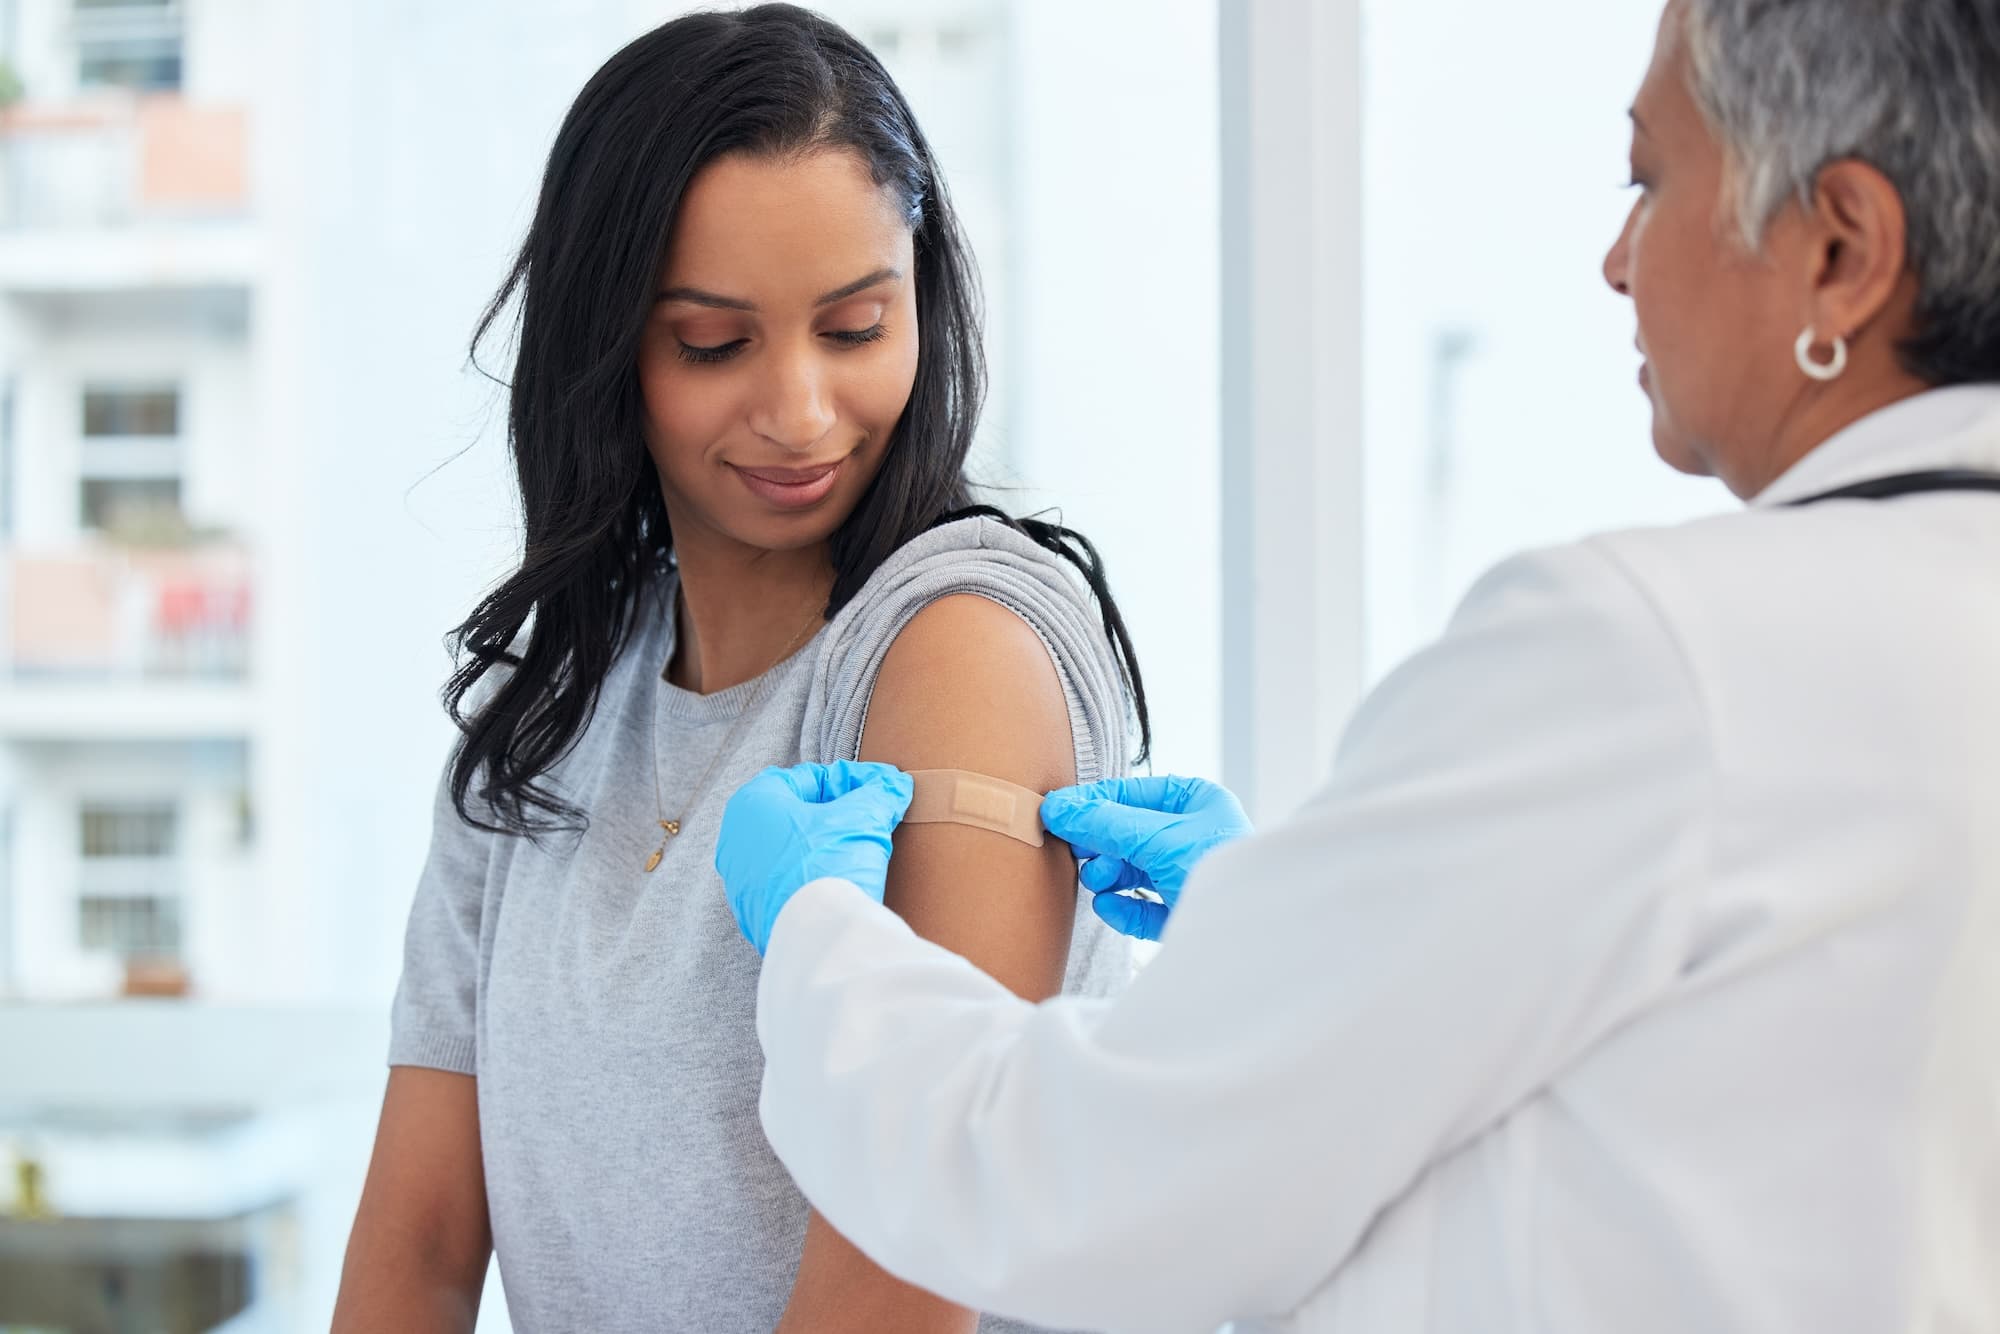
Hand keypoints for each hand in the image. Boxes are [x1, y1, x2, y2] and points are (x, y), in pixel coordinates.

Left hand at [715, 761, 914, 954]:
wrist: (818, 939)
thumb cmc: (829, 866)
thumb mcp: (863, 819)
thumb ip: (880, 795)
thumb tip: (895, 786)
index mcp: (753, 802)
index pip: (810, 778)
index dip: (852, 782)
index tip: (880, 791)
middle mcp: (737, 838)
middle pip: (798, 814)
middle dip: (837, 815)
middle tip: (872, 820)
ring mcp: (741, 880)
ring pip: (792, 851)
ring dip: (825, 847)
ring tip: (860, 853)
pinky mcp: (754, 913)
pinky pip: (788, 884)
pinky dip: (813, 878)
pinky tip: (841, 883)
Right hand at [1039, 775, 1252, 940]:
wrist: (1253, 936)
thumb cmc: (1219, 871)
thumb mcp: (1157, 837)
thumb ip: (1105, 823)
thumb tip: (1058, 808)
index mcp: (1197, 803)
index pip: (1132, 794)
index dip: (1092, 803)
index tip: (1056, 813)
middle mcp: (1193, 835)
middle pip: (1127, 834)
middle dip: (1100, 846)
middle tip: (1074, 853)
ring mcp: (1187, 876)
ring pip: (1132, 870)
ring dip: (1108, 876)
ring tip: (1097, 881)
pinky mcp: (1182, 914)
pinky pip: (1142, 907)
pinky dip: (1123, 907)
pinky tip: (1109, 907)